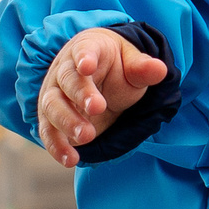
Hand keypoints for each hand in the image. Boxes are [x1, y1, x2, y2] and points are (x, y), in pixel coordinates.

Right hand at [37, 28, 169, 166]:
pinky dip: (56, 146)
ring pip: (52, 106)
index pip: (84, 50)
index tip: (87, 66)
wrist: (101, 78)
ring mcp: (54, 93)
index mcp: (87, 49)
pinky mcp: (50, 118)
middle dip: (80, 94)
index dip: (84, 57)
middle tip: (98, 108)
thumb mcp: (133, 65)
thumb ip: (143, 69)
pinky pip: (48, 131)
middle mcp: (64, 70)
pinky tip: (70, 159)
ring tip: (87, 137)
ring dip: (67, 122)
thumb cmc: (117, 68)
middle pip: (67, 80)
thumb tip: (160, 69)